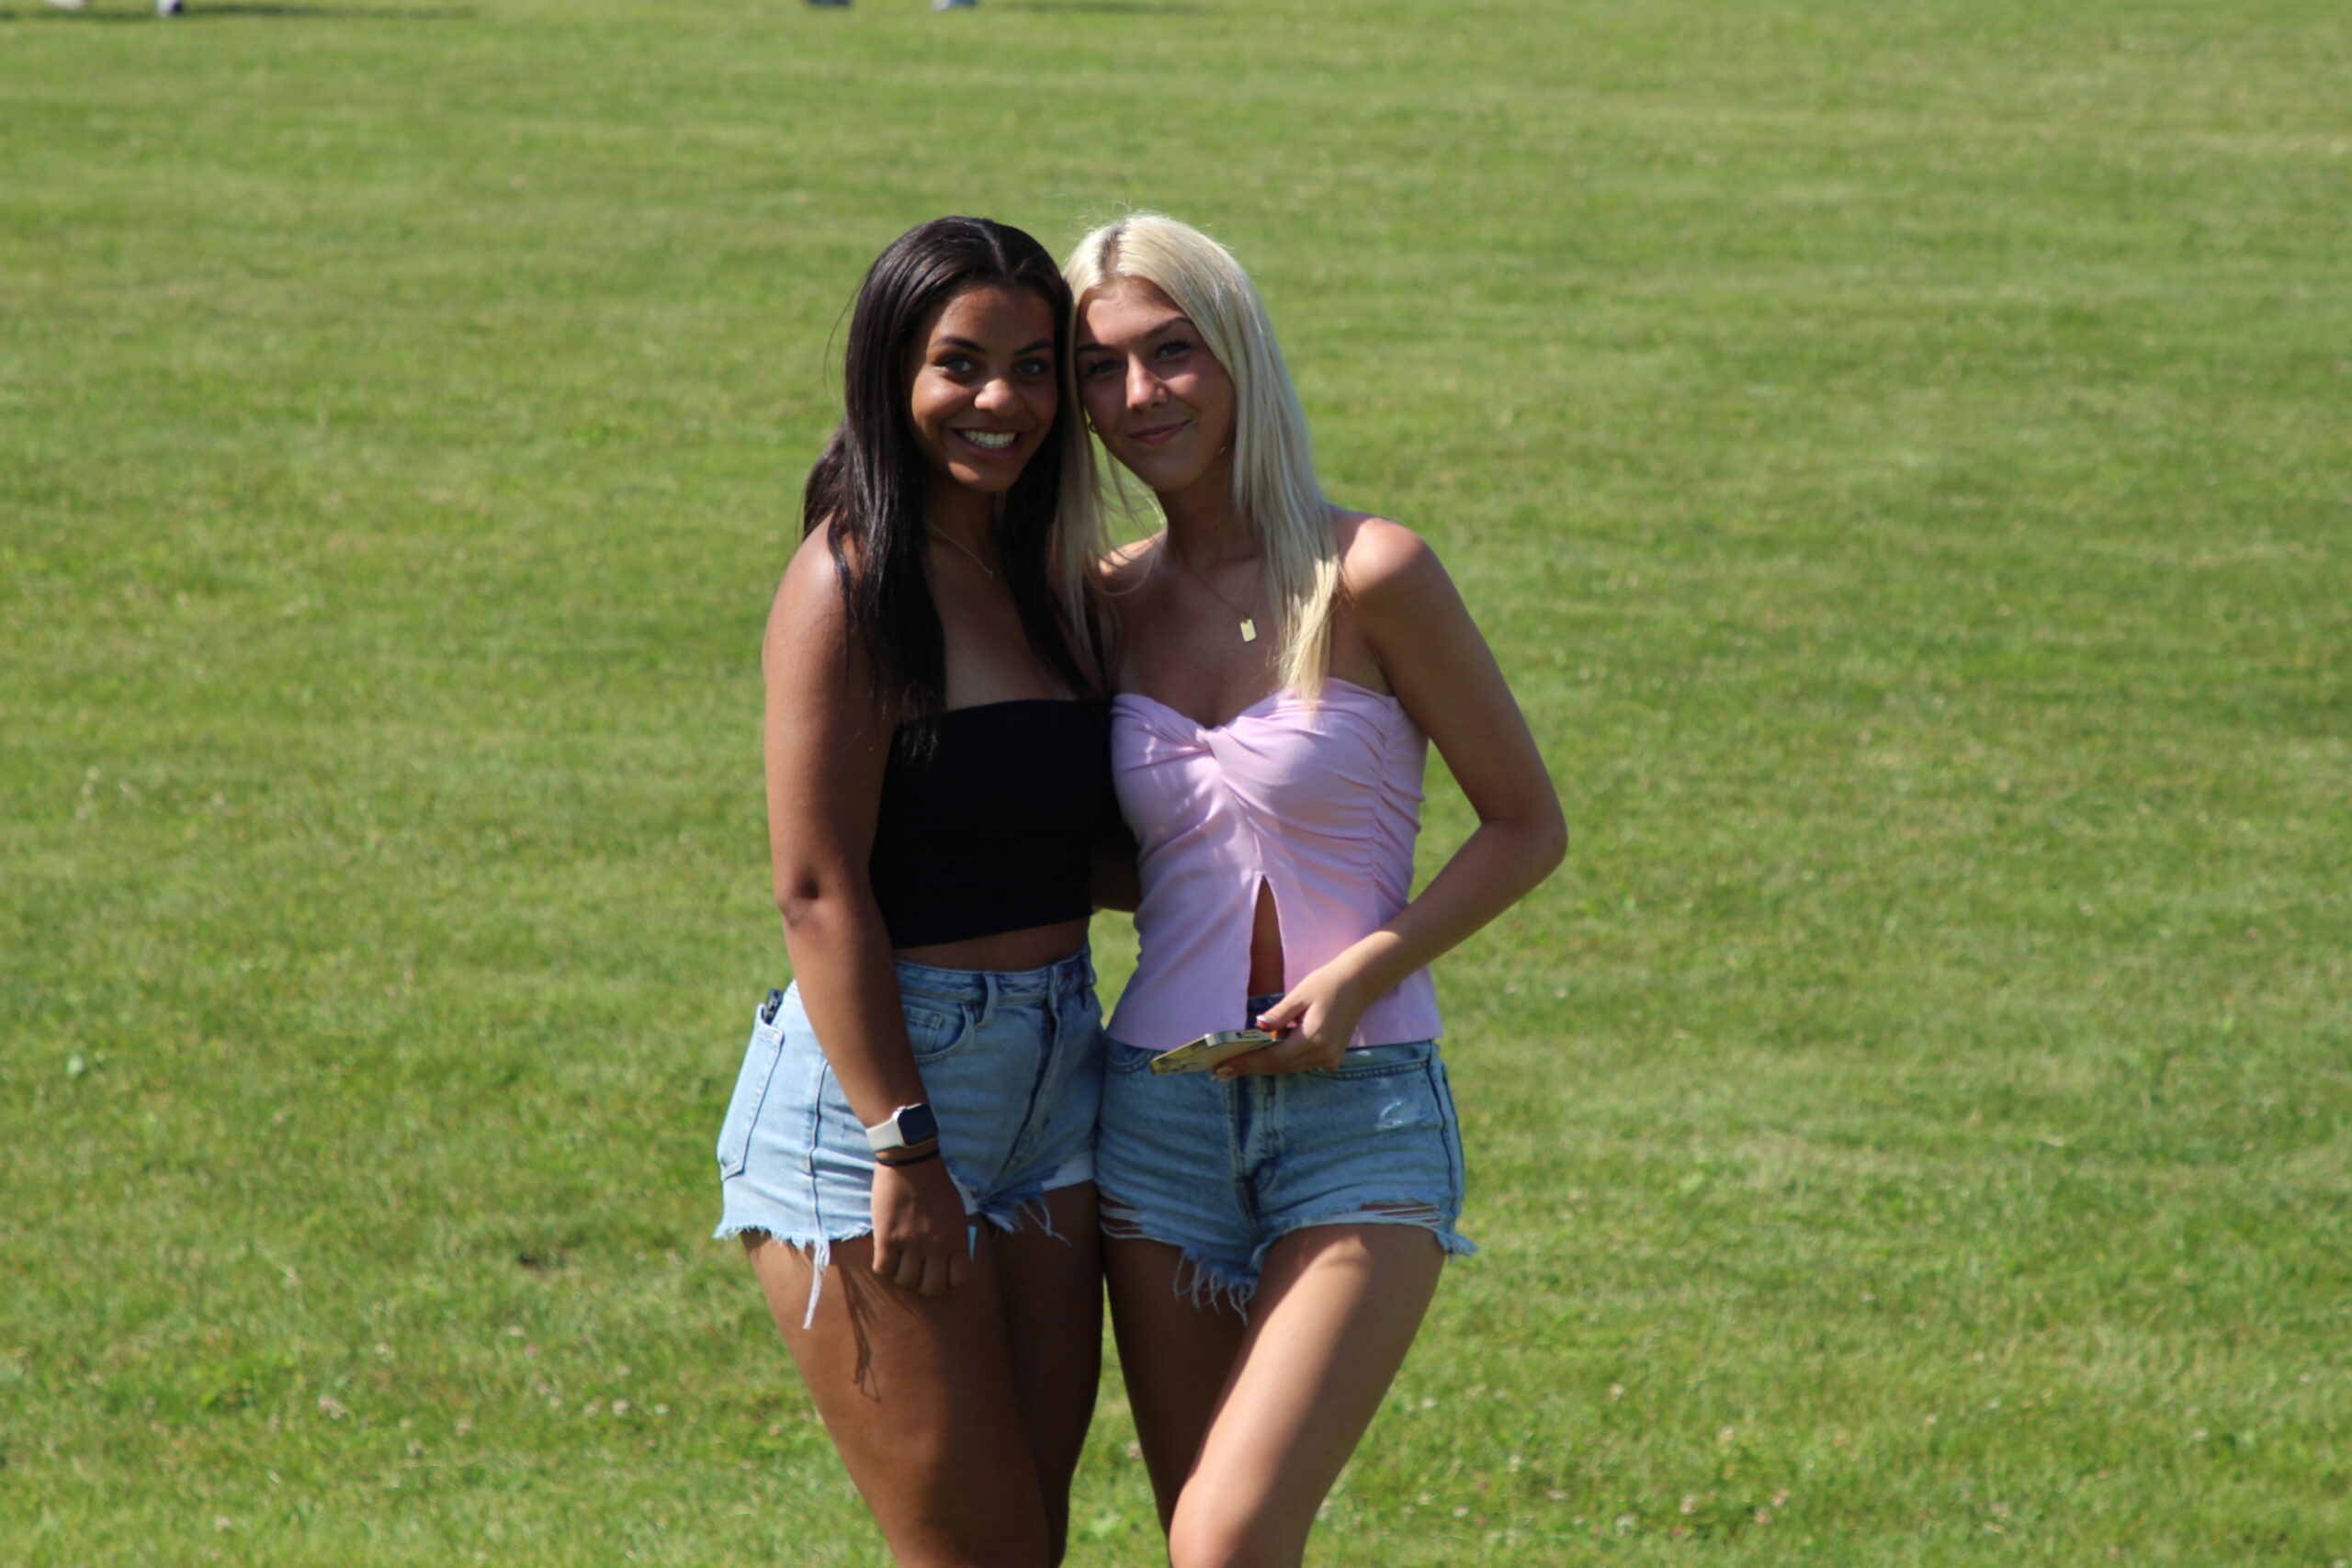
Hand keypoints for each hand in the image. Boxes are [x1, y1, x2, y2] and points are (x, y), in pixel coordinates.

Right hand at [868, 1153, 970, 1296]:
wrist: (911, 1162)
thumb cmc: (936, 1184)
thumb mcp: (956, 1213)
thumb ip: (955, 1238)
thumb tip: (950, 1260)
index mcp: (957, 1239)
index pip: (958, 1280)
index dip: (947, 1280)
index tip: (938, 1271)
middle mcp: (937, 1246)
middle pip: (931, 1288)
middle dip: (923, 1283)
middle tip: (916, 1270)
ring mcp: (912, 1244)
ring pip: (906, 1281)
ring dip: (901, 1274)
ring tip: (899, 1260)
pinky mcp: (887, 1238)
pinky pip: (883, 1269)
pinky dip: (884, 1266)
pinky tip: (885, 1253)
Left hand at [1215, 968, 1367, 1078]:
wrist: (1358, 984)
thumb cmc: (1326, 984)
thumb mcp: (1299, 995)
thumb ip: (1279, 1014)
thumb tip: (1257, 1027)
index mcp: (1314, 1038)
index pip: (1273, 1058)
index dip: (1246, 1063)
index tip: (1223, 1067)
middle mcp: (1323, 1054)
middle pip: (1278, 1066)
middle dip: (1249, 1067)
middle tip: (1221, 1070)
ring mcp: (1329, 1059)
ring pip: (1288, 1066)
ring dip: (1264, 1064)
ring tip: (1236, 1063)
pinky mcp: (1331, 1059)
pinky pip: (1299, 1063)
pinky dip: (1282, 1059)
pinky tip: (1265, 1052)